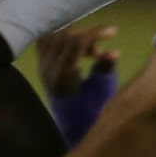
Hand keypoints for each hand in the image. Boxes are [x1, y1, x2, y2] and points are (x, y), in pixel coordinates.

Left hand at [36, 23, 120, 149]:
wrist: (71, 124)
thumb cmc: (90, 110)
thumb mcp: (102, 91)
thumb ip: (105, 68)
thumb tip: (114, 51)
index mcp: (62, 73)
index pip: (76, 42)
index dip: (96, 33)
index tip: (114, 31)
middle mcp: (47, 66)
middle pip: (66, 35)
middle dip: (88, 36)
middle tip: (100, 52)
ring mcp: (41, 64)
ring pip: (56, 35)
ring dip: (76, 36)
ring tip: (89, 51)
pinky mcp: (41, 64)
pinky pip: (47, 40)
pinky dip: (62, 37)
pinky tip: (75, 45)